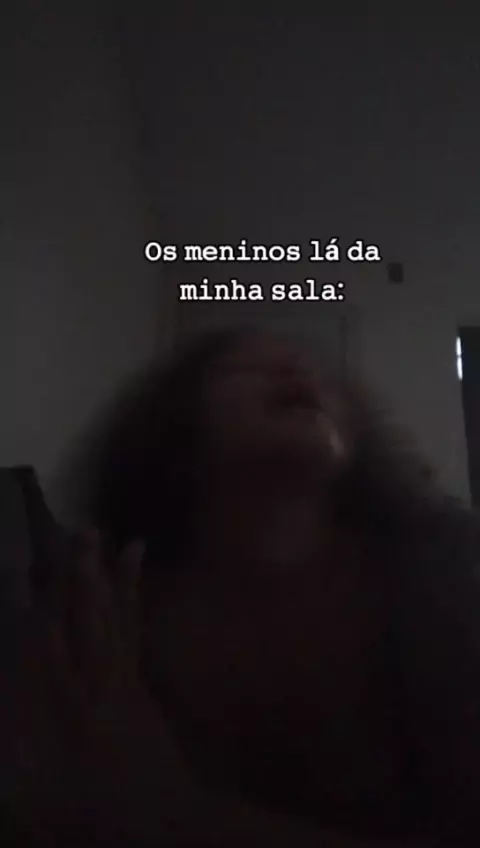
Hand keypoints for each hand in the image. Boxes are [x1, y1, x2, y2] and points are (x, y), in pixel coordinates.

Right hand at [1, 530, 194, 844]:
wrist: (162, 826)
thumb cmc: (91, 815)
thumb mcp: (38, 800)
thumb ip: (11, 767)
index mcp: (67, 709)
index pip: (47, 647)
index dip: (36, 607)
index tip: (23, 569)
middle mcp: (96, 683)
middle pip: (86, 620)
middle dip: (80, 574)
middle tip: (80, 532)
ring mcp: (123, 680)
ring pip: (116, 620)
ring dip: (112, 578)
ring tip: (114, 539)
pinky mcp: (139, 684)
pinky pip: (136, 635)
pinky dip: (135, 603)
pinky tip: (136, 581)